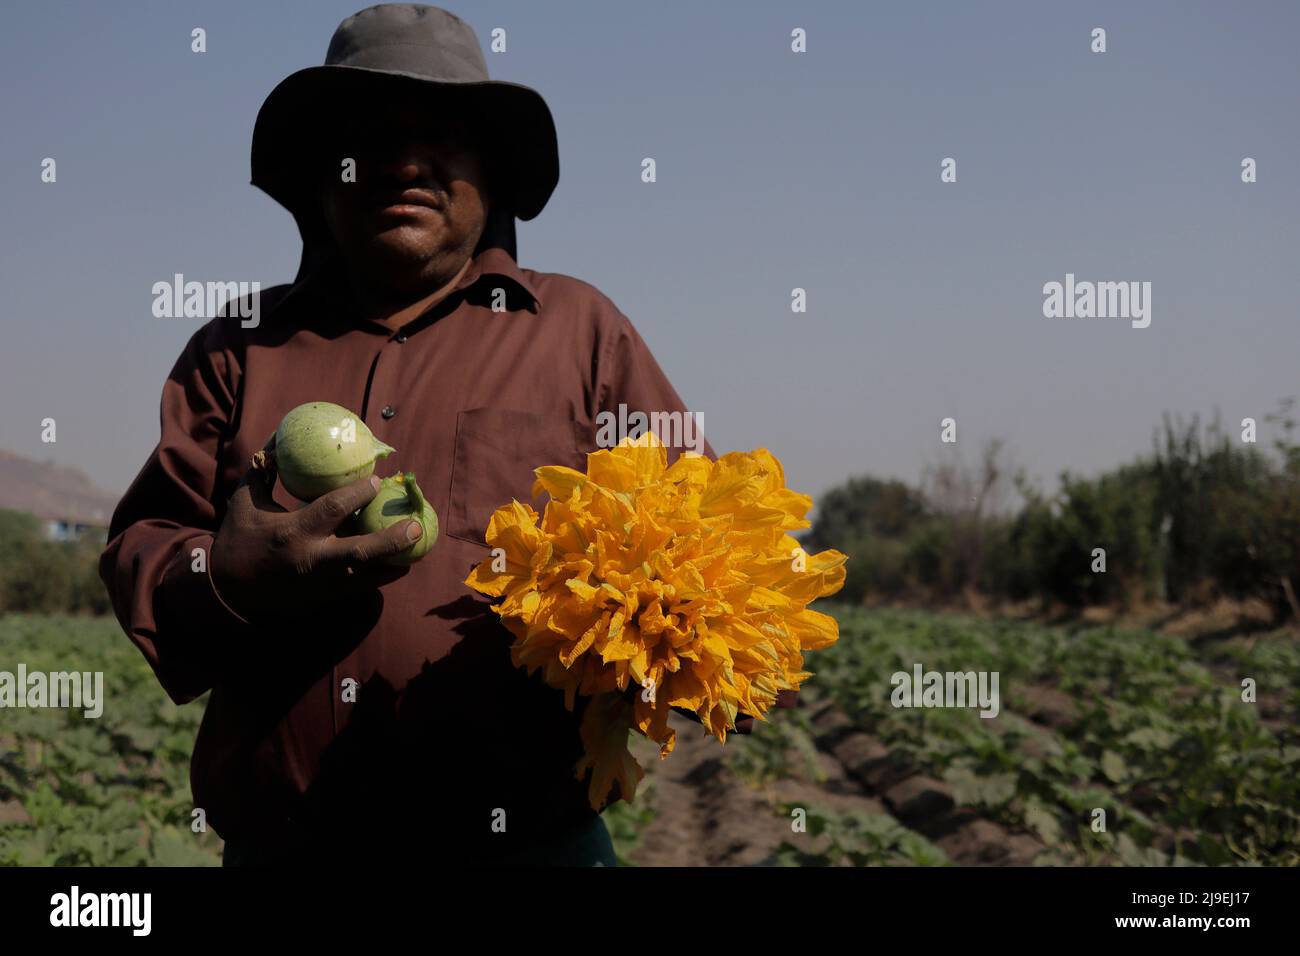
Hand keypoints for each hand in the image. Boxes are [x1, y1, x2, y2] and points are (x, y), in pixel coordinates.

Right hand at [209, 441, 422, 621]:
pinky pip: (361, 588)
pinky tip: (402, 565)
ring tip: (419, 546)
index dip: (358, 493)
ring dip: (395, 562)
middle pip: (361, 553)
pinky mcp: (326, 598)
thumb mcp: (245, 501)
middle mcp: (312, 560)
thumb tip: (279, 437)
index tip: (377, 480)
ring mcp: (322, 584)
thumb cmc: (238, 540)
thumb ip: (265, 469)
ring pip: (368, 577)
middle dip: (391, 540)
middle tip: (415, 525)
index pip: (333, 509)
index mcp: (293, 532)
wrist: (227, 593)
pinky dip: (382, 577)